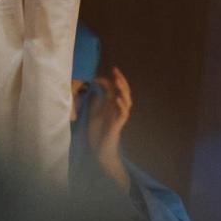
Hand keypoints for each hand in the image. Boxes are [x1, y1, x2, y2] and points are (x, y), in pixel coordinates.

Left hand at [86, 68, 132, 189]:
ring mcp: (119, 117)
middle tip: (115, 70)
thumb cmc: (98, 134)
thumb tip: (95, 89)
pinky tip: (118, 99)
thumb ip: (96, 102)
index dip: (108, 81)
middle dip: (120, 80)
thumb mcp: (94, 114)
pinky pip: (124, 114)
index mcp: (111, 106)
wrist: (100, 151)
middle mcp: (117, 110)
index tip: (97, 76)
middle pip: (123, 92)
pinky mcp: (118, 125)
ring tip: (118, 81)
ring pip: (127, 101)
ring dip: (123, 91)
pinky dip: (122, 106)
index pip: (114, 90)